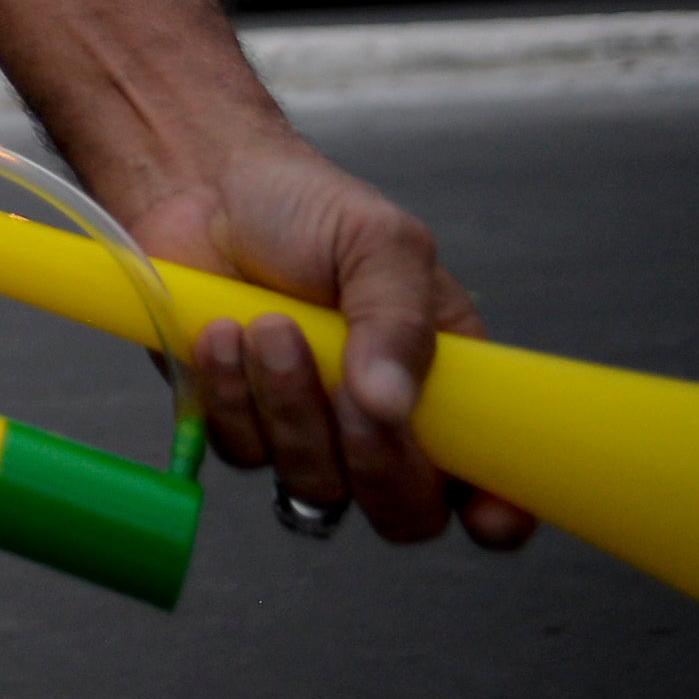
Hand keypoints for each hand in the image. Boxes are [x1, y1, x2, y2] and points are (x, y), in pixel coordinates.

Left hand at [127, 129, 539, 551]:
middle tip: (342, 383)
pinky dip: (231, 395)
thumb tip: (393, 405)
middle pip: (404, 510)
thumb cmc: (302, 208)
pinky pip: (243, 453)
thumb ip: (398, 321)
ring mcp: (309, 428)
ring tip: (269, 325)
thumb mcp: (378, 243)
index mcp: (443, 379)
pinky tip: (223, 333)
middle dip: (375, 458)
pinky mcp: (240, 423)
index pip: (491, 476)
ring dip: (290, 407)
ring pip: (317, 484)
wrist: (201, 185)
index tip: (487, 513)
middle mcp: (383, 419)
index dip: (497, 511)